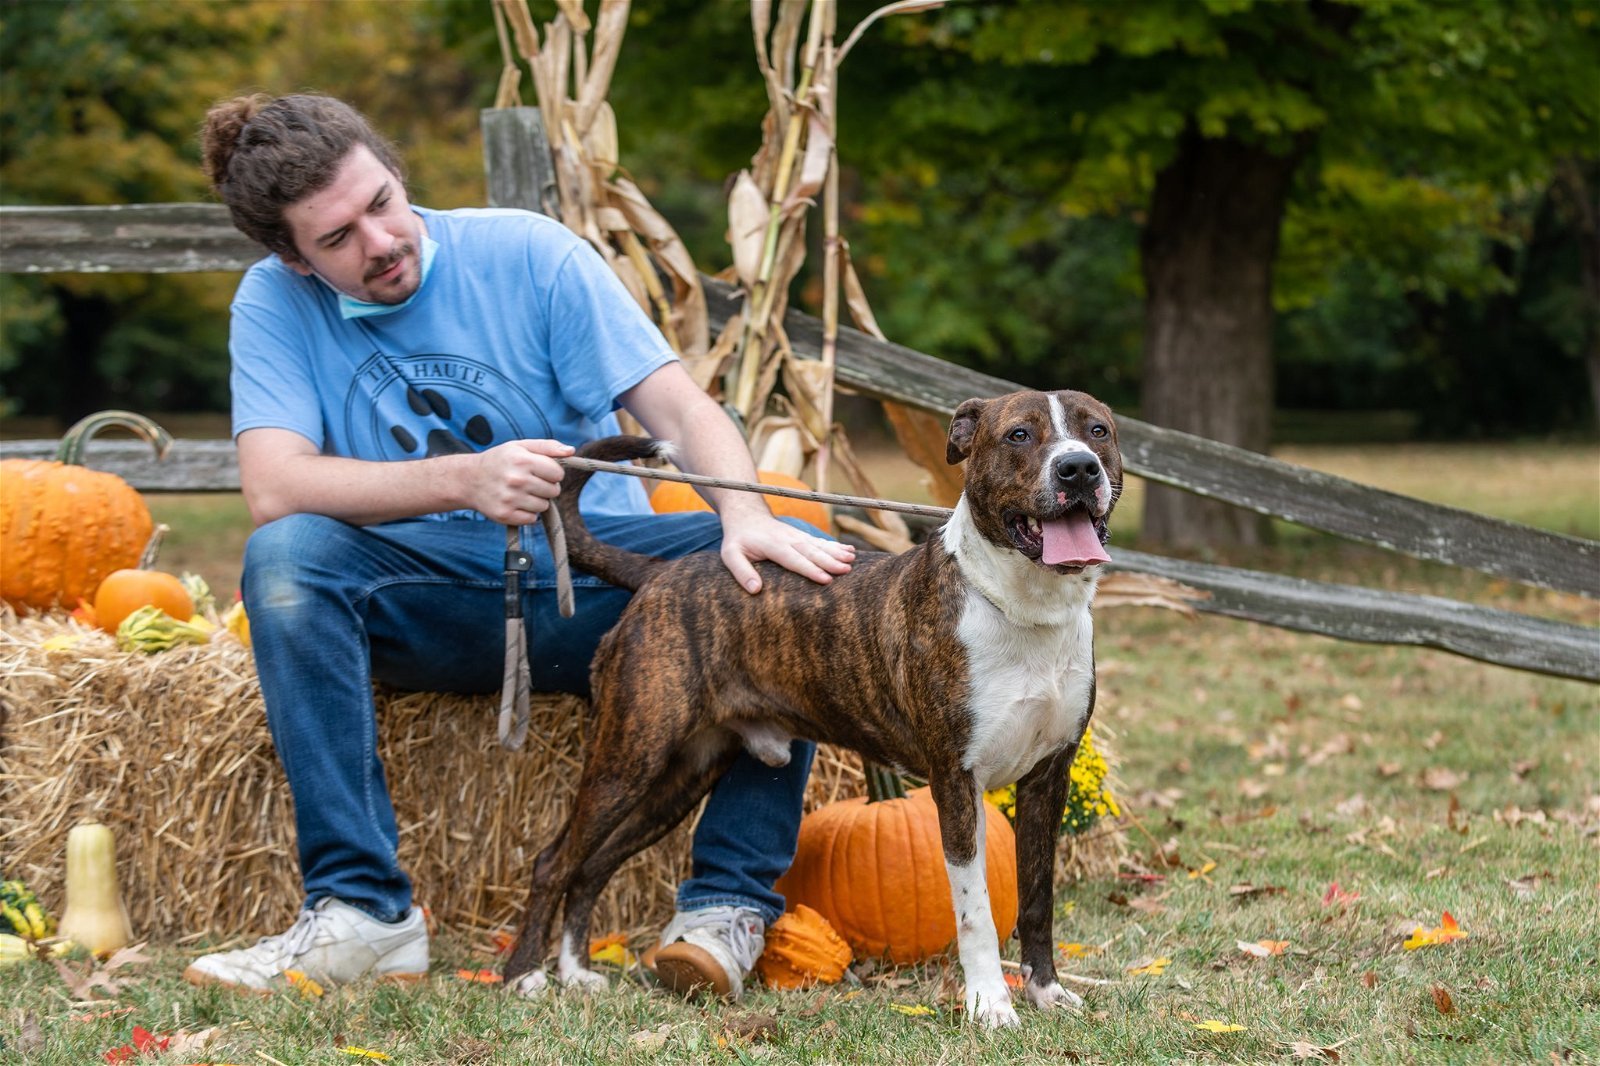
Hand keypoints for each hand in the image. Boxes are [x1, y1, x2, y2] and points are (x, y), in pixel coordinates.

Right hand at [467, 439, 573, 523]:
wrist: (468, 479)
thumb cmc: (500, 460)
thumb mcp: (520, 446)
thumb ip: (548, 446)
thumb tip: (571, 451)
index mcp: (522, 460)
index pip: (558, 473)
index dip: (552, 472)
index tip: (541, 471)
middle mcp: (516, 479)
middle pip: (553, 491)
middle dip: (546, 487)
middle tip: (530, 482)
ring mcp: (509, 499)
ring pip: (544, 506)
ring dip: (537, 501)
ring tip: (522, 492)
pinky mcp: (504, 515)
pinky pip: (531, 519)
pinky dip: (527, 513)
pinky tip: (516, 503)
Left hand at [717, 509, 855, 593]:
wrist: (745, 514)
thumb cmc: (737, 539)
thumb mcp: (730, 555)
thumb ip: (741, 572)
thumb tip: (755, 590)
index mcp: (772, 545)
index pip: (793, 559)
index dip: (810, 569)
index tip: (825, 579)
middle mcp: (788, 538)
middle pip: (811, 551)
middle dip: (830, 561)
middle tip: (846, 570)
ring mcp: (796, 535)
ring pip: (819, 544)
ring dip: (837, 552)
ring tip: (852, 560)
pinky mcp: (801, 535)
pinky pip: (820, 541)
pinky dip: (836, 545)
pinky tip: (850, 550)